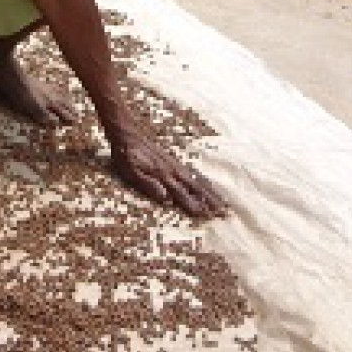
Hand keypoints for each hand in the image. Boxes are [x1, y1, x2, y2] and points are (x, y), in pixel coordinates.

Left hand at [110, 130, 227, 218]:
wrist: (128, 135)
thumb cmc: (126, 156)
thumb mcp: (131, 172)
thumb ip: (148, 185)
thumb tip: (165, 199)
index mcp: (163, 176)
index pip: (182, 194)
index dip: (194, 206)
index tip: (207, 216)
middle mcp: (173, 171)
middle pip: (195, 188)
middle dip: (210, 201)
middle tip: (224, 212)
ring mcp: (175, 165)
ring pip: (197, 180)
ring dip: (211, 192)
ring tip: (223, 202)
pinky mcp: (174, 161)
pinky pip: (193, 172)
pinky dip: (204, 180)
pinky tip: (208, 184)